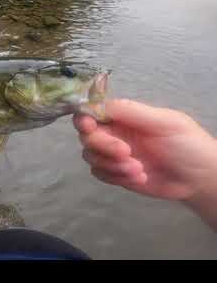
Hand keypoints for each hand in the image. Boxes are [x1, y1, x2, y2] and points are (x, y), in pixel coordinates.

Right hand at [73, 99, 216, 200]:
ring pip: (90, 156)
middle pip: (87, 136)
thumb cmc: (187, 144)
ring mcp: (113, 155)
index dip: (84, 118)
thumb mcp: (164, 122)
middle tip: (126, 153)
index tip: (89, 127)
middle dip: (102, 145)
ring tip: (138, 170)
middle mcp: (114, 133)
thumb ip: (131, 111)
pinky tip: (139, 177)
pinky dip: (115, 176)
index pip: (91, 112)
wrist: (199, 178)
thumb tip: (100, 104)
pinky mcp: (115, 173)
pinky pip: (99, 173)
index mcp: (123, 116)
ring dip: (111, 164)